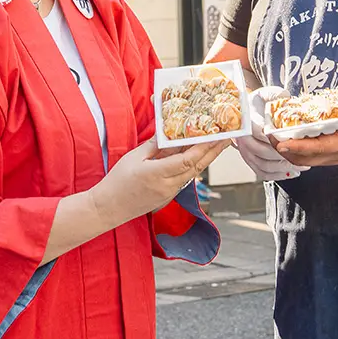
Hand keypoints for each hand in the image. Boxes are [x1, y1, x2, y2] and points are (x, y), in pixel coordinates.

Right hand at [92, 138, 228, 226]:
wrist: (109, 208)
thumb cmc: (118, 182)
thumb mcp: (134, 158)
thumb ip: (153, 145)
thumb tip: (167, 131)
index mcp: (159, 174)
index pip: (188, 160)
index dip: (205, 147)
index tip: (217, 135)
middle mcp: (168, 186)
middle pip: (197, 167)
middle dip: (214, 151)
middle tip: (228, 137)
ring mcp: (169, 193)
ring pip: (193, 173)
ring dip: (206, 158)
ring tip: (217, 143)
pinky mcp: (168, 195)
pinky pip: (185, 178)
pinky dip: (193, 165)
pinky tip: (197, 156)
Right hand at [233, 86, 307, 181]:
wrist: (244, 116)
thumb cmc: (256, 106)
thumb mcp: (263, 95)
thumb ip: (273, 93)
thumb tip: (285, 96)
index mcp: (247, 123)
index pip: (260, 132)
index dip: (275, 138)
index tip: (292, 139)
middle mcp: (244, 140)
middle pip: (263, 152)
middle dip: (283, 155)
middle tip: (302, 156)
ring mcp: (246, 154)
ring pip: (264, 166)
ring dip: (283, 168)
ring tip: (301, 166)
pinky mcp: (250, 162)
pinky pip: (263, 173)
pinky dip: (277, 175)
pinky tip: (291, 172)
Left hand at [274, 92, 337, 166]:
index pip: (320, 147)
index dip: (299, 146)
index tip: (281, 142)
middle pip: (309, 159)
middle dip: (287, 151)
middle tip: (270, 137)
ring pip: (310, 161)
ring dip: (292, 153)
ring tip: (275, 139)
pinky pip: (316, 158)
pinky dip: (301, 152)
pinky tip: (291, 140)